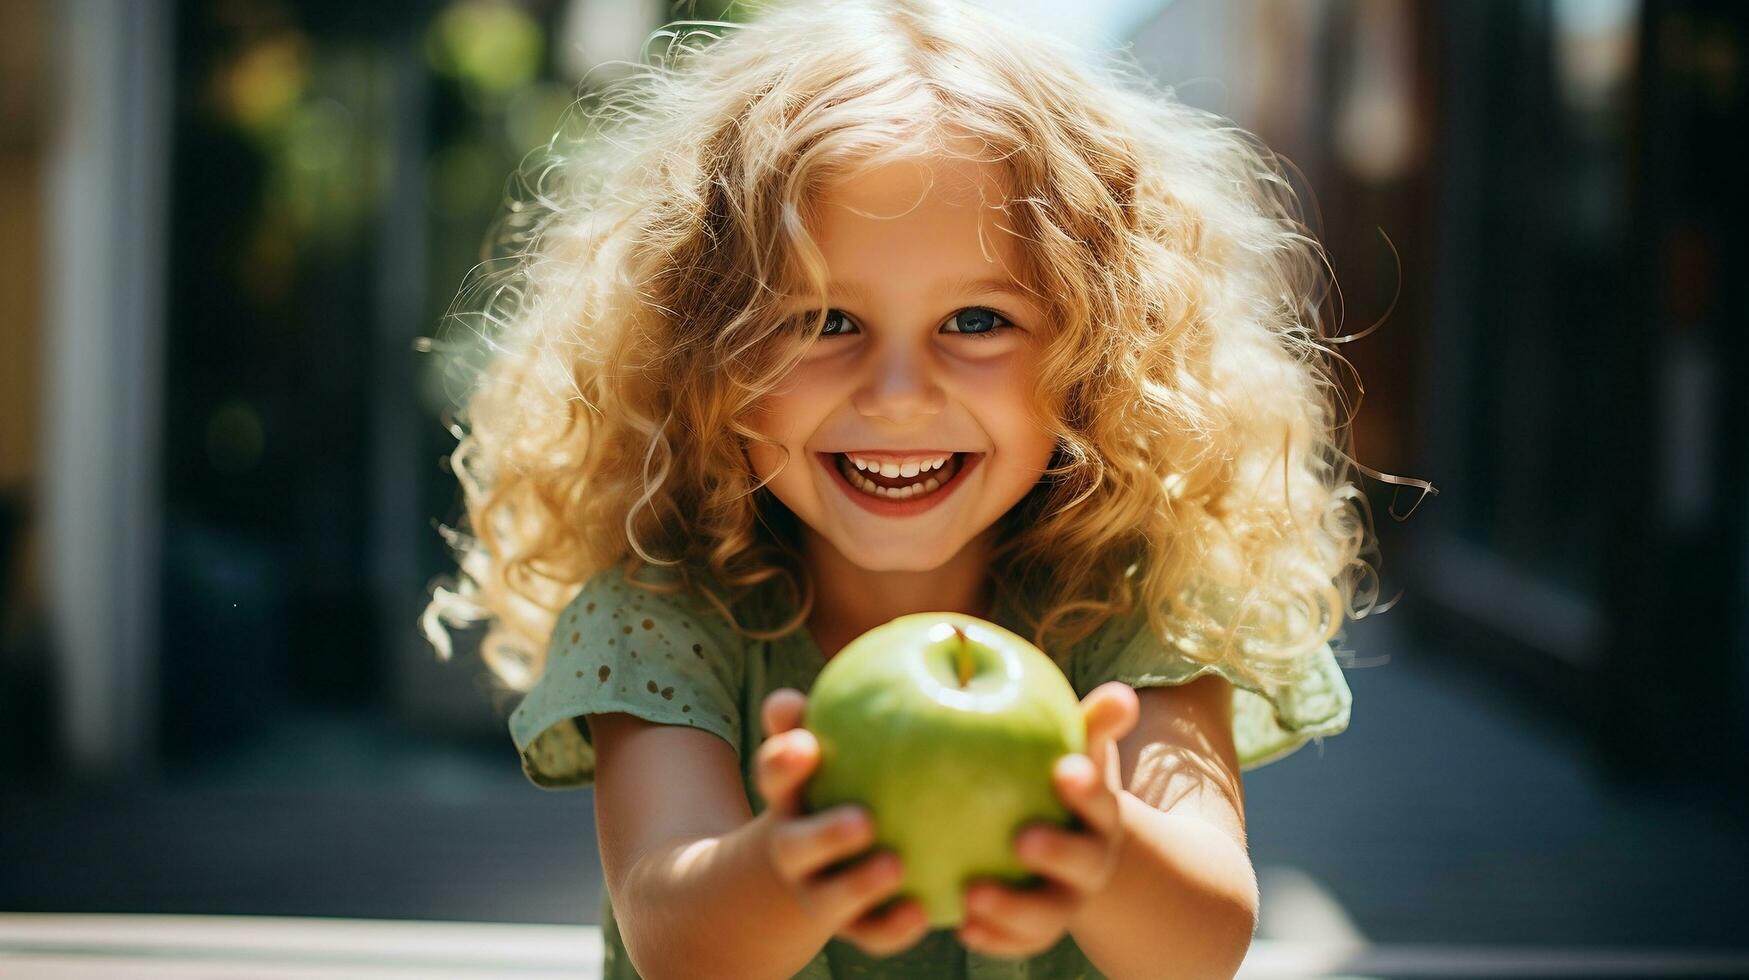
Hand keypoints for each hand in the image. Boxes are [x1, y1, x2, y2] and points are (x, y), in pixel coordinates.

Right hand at [752, 687, 931, 957]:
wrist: (813, 865)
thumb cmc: (841, 782)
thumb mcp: (838, 750)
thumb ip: (853, 711)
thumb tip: (909, 649)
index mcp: (788, 797)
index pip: (775, 773)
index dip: (784, 759)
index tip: (806, 744)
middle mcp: (793, 847)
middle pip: (795, 844)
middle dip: (823, 834)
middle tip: (863, 819)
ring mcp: (816, 891)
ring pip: (829, 898)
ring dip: (858, 887)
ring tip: (897, 866)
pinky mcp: (849, 927)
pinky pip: (871, 933)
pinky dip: (893, 927)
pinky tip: (926, 912)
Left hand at [957, 681, 1139, 958]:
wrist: (1068, 849)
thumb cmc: (1056, 782)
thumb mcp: (1077, 751)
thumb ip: (1092, 723)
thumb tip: (1122, 693)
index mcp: (1101, 818)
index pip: (1101, 801)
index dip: (1087, 788)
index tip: (1066, 771)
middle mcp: (1089, 865)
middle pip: (1082, 864)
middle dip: (1058, 853)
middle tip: (1022, 838)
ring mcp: (1063, 902)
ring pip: (1045, 916)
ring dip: (1012, 909)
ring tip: (970, 894)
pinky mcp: (1032, 932)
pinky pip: (1013, 941)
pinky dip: (991, 938)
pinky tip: (958, 926)